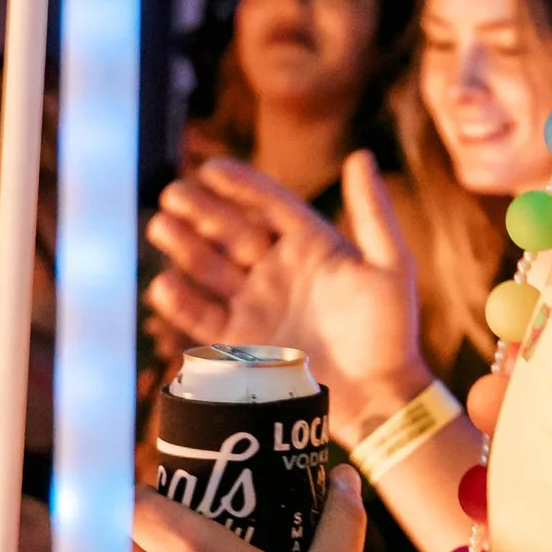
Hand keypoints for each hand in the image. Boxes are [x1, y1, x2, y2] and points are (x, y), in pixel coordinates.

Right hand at [145, 152, 429, 438]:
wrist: (378, 396)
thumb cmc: (390, 329)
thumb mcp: (391, 265)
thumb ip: (372, 212)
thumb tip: (360, 155)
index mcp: (309, 244)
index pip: (268, 204)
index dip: (240, 185)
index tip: (210, 168)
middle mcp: (276, 268)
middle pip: (231, 230)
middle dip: (201, 210)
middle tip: (173, 192)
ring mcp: (255, 303)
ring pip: (211, 266)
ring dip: (185, 246)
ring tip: (161, 226)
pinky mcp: (240, 342)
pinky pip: (204, 316)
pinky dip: (182, 300)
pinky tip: (164, 283)